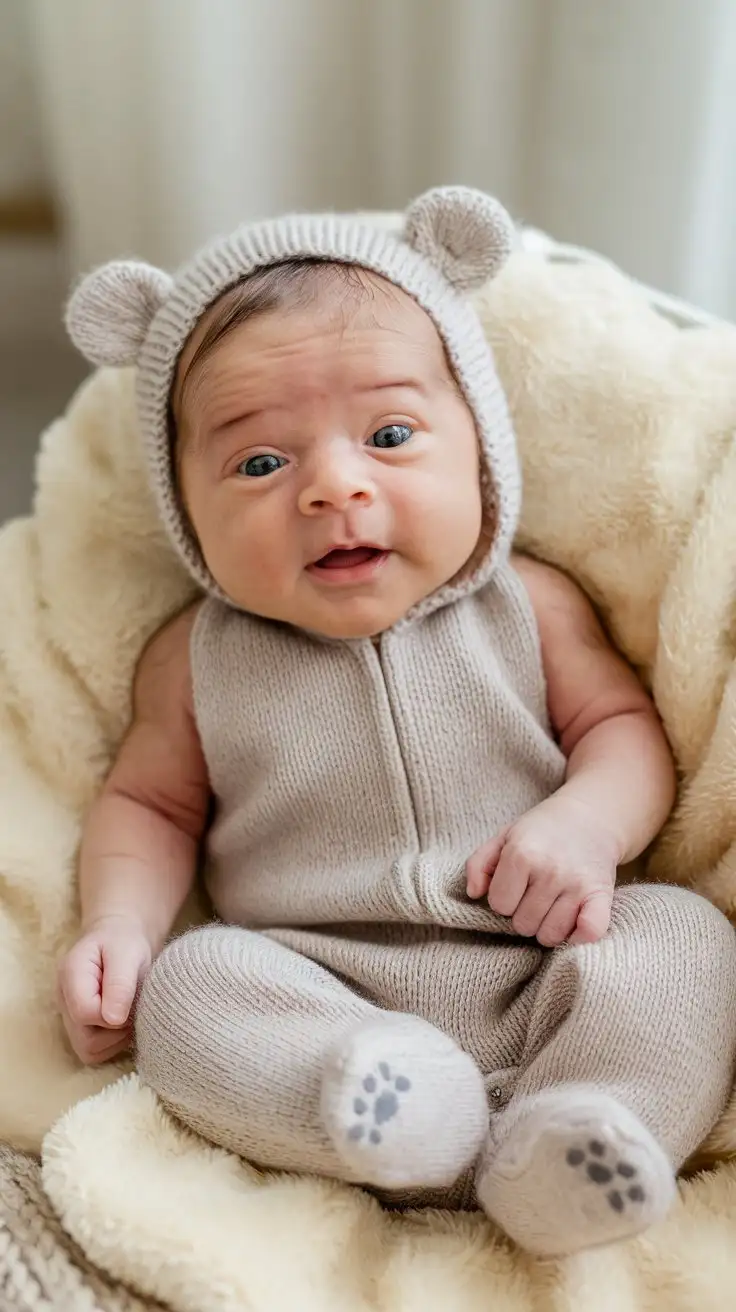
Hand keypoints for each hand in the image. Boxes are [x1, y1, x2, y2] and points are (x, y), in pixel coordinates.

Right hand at [58, 915, 151, 1064]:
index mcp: (71, 974)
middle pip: (85, 1040)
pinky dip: (114, 1043)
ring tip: (128, 1010)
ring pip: (89, 1051)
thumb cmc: (124, 941)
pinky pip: (95, 1052)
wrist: (120, 937)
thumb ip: (120, 984)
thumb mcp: (127, 953)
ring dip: (116, 1038)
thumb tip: (113, 1019)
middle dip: (116, 1029)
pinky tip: (124, 1020)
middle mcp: (64, 1000)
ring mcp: (69, 1017)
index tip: (130, 997)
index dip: (113, 1013)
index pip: (85, 1013)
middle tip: (132, 1006)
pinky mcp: (80, 1028)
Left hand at [466, 795, 618, 945]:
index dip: (503, 898)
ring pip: (550, 936)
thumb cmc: (540, 832)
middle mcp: (550, 870)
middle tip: (535, 894)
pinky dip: (579, 936)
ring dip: (547, 926)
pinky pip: (589, 933)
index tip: (515, 886)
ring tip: (552, 905)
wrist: (590, 817)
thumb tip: (474, 894)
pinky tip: (574, 922)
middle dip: (524, 914)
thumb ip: (478, 864)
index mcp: (522, 853)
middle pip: (523, 925)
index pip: (499, 905)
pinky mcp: (602, 895)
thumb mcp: (503, 837)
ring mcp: (577, 884)